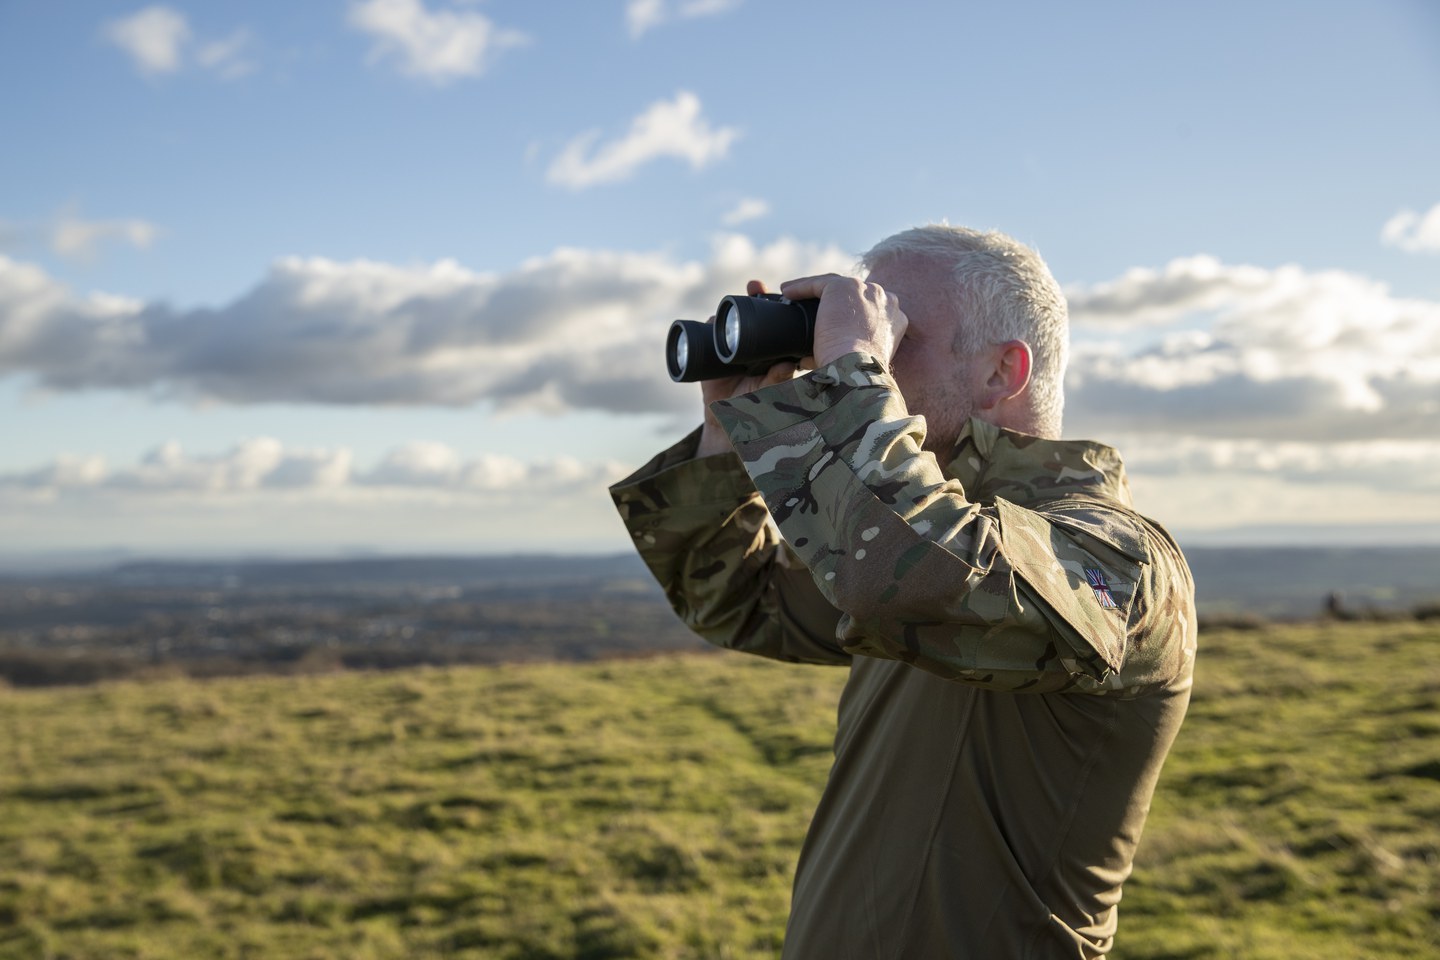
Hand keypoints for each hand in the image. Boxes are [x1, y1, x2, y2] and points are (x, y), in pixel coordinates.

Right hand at [695, 279, 796, 457]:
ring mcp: (730, 348)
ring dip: (731, 308)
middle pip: (753, 313)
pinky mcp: (710, 356)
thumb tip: (788, 364)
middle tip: (755, 286)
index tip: (781, 291)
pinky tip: (712, 320)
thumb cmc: (756, 409)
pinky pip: (707, 336)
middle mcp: (752, 345)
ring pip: (730, 321)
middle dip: (754, 296)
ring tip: (735, 298)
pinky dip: (709, 326)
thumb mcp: (770, 393)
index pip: (777, 321)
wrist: (729, 425)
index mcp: (772, 350)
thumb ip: (778, 379)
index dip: (777, 305)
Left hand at [778, 274, 907, 368]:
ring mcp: (866, 290)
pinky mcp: (844, 286)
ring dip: (814, 290)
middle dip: (835, 301)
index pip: (870, 309)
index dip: (851, 314)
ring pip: (835, 286)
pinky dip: (801, 287)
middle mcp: (886, 299)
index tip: (834, 323)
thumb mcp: (862, 363)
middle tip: (813, 310)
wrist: (856, 370)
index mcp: (896, 319)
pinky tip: (787, 293)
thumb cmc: (856, 376)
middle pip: (855, 294)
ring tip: (794, 296)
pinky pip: (818, 284)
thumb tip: (815, 358)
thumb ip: (852, 352)